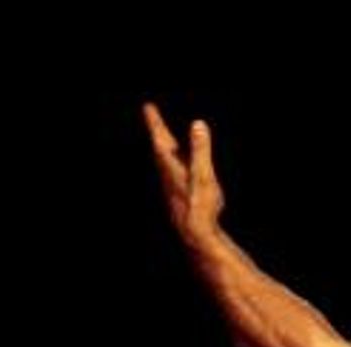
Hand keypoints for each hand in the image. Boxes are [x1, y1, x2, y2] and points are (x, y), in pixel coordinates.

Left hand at [142, 101, 225, 251]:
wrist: (195, 235)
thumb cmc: (200, 205)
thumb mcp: (203, 174)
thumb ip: (201, 149)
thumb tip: (198, 124)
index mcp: (171, 166)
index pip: (160, 138)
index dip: (154, 122)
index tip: (148, 107)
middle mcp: (167, 175)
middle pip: (160, 149)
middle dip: (157, 132)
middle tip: (153, 118)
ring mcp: (172, 187)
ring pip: (166, 163)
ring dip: (165, 148)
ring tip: (165, 139)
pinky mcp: (179, 197)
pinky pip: (174, 174)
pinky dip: (175, 163)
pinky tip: (181, 169)